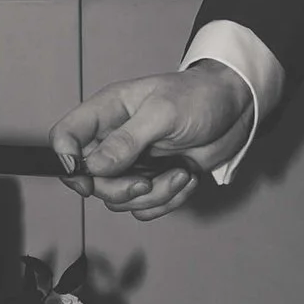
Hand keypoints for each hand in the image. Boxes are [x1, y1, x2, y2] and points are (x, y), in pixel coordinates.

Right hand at [51, 65, 253, 217]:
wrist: (237, 108)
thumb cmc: (200, 96)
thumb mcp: (163, 113)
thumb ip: (126, 140)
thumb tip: (93, 166)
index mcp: (108, 112)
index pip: (66, 136)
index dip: (67, 161)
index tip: (87, 178)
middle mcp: (114, 139)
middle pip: (91, 180)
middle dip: (121, 189)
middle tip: (148, 181)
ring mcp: (134, 162)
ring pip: (119, 199)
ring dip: (153, 195)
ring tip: (181, 173)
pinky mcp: (154, 179)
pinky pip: (145, 207)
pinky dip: (168, 201)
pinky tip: (186, 178)